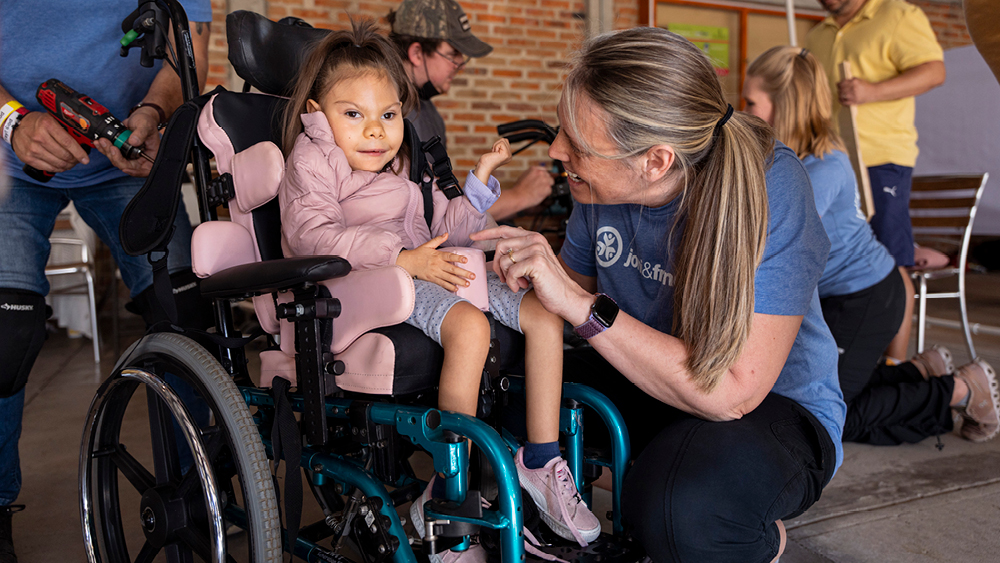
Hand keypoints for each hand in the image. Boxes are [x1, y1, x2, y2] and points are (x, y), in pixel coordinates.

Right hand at [10, 111, 89, 172]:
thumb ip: (65, 128)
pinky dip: (58, 168)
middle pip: (64, 155)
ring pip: (58, 163)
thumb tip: (83, 140)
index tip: (85, 159)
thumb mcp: (51, 119)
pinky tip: (61, 165)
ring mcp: (33, 149)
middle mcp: (39, 137)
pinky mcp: (28, 158)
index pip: (68, 143)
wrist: (14, 127)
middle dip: (75, 160)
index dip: (79, 153)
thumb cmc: (36, 123)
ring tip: (70, 162)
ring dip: (68, 165)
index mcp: (47, 125)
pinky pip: (49, 168)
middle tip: (78, 159)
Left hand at [94, 106, 159, 176]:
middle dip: (116, 158)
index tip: (125, 168)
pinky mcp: (121, 151)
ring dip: (108, 152)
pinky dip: (104, 149)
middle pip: (128, 166)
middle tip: (111, 147)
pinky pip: (112, 154)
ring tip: (102, 141)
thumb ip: (140, 133)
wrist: (138, 117)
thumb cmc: (146, 121)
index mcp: (151, 156)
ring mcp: (130, 155)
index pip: (145, 170)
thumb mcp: (146, 125)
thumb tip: (133, 142)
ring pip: (117, 160)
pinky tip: (99, 142)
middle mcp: (140, 158)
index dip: (135, 172)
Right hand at [395, 233, 476, 291]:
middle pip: (452, 269)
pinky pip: (441, 284)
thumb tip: (446, 233)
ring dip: (459, 281)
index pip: (449, 256)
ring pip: (448, 278)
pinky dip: (449, 287)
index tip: (466, 260)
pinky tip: (456, 289)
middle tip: (473, 276)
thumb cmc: (418, 253)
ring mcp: (434, 273)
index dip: (458, 258)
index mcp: (437, 255)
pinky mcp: (431, 279)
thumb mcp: (428, 245)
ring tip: (468, 284)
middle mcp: (437, 265)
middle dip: (463, 273)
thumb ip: (438, 240)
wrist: (407, 263)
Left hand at [470, 225, 591, 323]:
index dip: (486, 233)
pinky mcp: (536, 262)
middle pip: (500, 246)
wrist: (566, 297)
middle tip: (505, 278)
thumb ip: (518, 255)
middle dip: (497, 265)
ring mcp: (536, 249)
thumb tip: (495, 254)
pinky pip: (510, 272)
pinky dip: (511, 283)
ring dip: (506, 277)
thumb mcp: (531, 265)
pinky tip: (521, 287)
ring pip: (504, 260)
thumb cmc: (548, 284)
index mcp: (533, 237)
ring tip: (518, 283)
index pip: (505, 230)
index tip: (472, 236)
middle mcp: (535, 239)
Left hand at [473, 138, 511, 183]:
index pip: (506, 142)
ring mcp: (508, 156)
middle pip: (505, 140)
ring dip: (496, 145)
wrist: (484, 167)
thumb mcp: (496, 151)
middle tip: (493, 153)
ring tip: (494, 153)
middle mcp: (510, 156)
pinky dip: (495, 146)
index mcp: (508, 156)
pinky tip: (494, 153)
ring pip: (503, 140)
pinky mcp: (506, 154)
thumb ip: (501, 147)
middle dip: (497, 144)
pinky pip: (501, 143)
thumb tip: (504, 140)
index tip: (494, 153)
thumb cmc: (486, 160)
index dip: (497, 145)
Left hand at [837, 77, 875, 105]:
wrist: (873, 92)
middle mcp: (853, 89)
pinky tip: (840, 100)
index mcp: (854, 82)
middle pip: (840, 89)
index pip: (842, 83)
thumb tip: (842, 81)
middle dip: (839, 89)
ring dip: (839, 95)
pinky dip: (841, 101)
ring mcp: (853, 96)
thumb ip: (851, 80)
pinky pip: (844, 102)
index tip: (838, 85)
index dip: (838, 84)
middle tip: (839, 90)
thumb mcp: (859, 80)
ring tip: (840, 94)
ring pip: (841, 95)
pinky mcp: (854, 102)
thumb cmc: (865, 86)